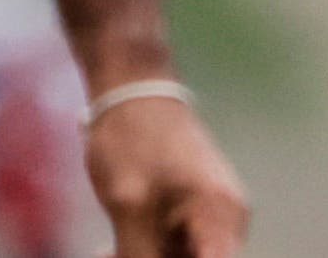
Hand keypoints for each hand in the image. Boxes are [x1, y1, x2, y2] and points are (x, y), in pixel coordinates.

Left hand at [84, 95, 248, 256]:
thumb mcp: (130, 208)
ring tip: (102, 254)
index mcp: (222, 220)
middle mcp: (225, 222)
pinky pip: (170, 249)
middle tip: (106, 257)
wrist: (130, 86)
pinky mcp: (189, 212)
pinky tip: (108, 250)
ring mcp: (209, 216)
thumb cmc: (132, 140)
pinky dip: (141, 255)